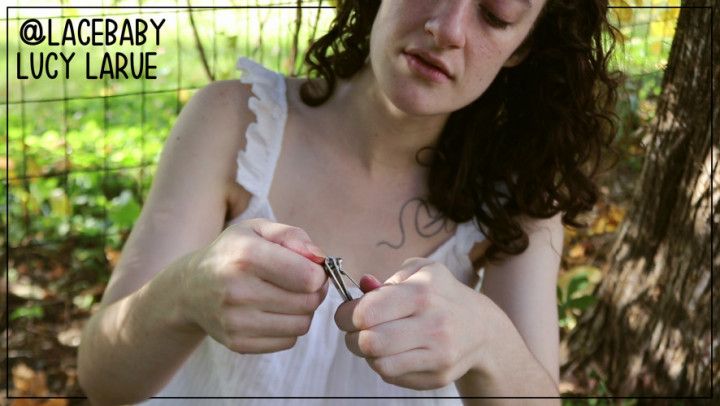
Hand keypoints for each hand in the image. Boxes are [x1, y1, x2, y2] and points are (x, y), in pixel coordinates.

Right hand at [179, 218, 328, 353]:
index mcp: (246, 255)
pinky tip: (274, 312)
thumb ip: (293, 236)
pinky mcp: (237, 343)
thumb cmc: (232, 253)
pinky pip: (288, 341)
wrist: (190, 288)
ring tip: (288, 296)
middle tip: (302, 282)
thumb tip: (319, 259)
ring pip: (301, 324)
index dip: (318, 273)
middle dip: (314, 291)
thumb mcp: (257, 229)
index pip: (308, 277)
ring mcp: (235, 321)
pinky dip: (289, 327)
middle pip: (308, 302)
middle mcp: (238, 290)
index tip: (310, 268)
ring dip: (303, 311)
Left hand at [335, 258, 486, 389]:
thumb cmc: (442, 294)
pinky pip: (393, 376)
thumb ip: (389, 277)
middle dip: (352, 337)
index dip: (347, 315)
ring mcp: (438, 354)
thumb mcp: (422, 271)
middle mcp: (434, 324)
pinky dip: (385, 365)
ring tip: (376, 341)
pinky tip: (395, 352)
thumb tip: (364, 284)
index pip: (367, 312)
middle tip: (356, 331)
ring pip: (379, 364)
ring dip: (368, 354)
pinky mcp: (438, 376)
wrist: (482, 328)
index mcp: (424, 292)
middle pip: (369, 342)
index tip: (347, 314)